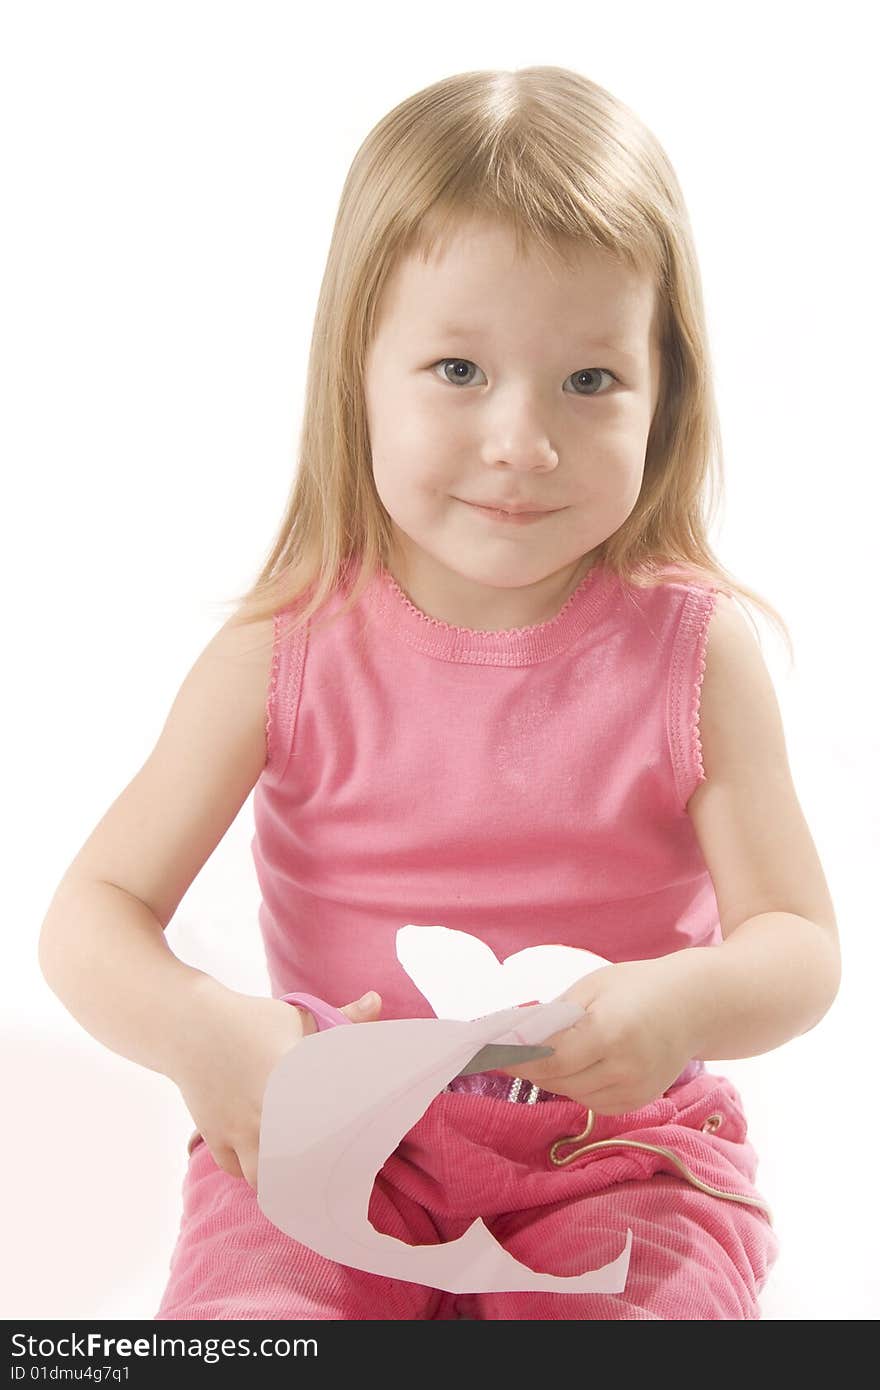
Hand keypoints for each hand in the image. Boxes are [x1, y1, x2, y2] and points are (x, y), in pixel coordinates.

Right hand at [173, 987, 382, 1188]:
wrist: (189, 1025)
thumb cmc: (252, 1020)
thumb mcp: (297, 1017)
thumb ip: (344, 1017)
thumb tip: (378, 1001)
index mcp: (290, 1080)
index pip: (328, 1125)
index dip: (343, 1143)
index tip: (357, 1148)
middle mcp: (263, 1111)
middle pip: (296, 1164)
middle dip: (313, 1172)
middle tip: (331, 1171)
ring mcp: (236, 1128)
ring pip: (263, 1177)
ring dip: (281, 1177)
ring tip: (298, 1174)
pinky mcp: (215, 1135)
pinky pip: (236, 1170)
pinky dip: (251, 1169)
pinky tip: (265, 1161)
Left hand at [496, 957, 698, 1114]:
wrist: (696, 1007)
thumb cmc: (639, 986)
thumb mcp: (593, 987)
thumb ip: (555, 1015)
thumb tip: (514, 1034)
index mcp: (611, 1032)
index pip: (552, 1059)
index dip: (518, 1059)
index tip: (490, 1053)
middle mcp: (624, 1068)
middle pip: (557, 1080)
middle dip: (527, 1068)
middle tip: (501, 1054)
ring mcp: (634, 1091)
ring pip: (571, 1094)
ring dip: (549, 1078)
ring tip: (538, 1055)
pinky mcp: (637, 1102)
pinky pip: (591, 1101)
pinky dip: (574, 1086)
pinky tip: (573, 1065)